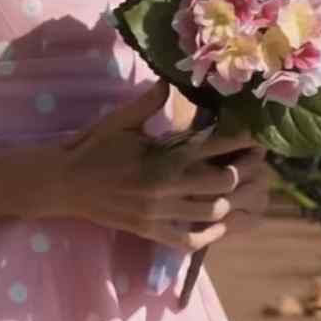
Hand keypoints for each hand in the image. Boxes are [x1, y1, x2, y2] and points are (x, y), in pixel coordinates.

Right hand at [47, 76, 268, 251]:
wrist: (63, 182)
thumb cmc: (93, 147)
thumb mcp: (122, 120)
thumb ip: (150, 102)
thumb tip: (170, 80)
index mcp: (164, 155)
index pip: (216, 147)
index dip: (242, 142)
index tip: (257, 138)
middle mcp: (167, 186)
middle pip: (224, 182)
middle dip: (244, 172)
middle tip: (254, 165)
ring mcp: (159, 212)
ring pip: (212, 212)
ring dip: (230, 201)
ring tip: (241, 192)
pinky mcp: (149, 231)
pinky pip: (187, 240)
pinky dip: (207, 235)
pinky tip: (216, 225)